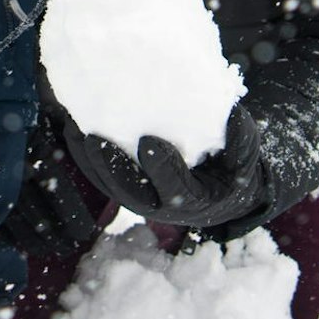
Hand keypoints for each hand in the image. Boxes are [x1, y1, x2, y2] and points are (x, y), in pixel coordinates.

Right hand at [0, 116, 103, 257]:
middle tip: (70, 247)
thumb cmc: (17, 97)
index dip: (75, 220)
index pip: (62, 198)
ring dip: (34, 242)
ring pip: (16, 225)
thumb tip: (92, 156)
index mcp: (37, 153)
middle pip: (41, 218)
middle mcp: (14, 172)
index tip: (86, 233)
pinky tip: (15, 243)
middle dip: (58, 237)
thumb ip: (68, 136)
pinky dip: (5, 236)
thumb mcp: (49, 111)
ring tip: (48, 250)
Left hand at [62, 106, 269, 230]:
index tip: (149, 141)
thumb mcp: (245, 155)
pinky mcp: (128, 184)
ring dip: (89, 160)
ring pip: (110, 185)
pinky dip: (85, 154)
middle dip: (110, 167)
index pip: (175, 189)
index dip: (162, 168)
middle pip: (131, 193)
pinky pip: (102, 174)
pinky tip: (72, 127)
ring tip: (73, 128)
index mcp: (196, 201)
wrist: (223, 188)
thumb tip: (232, 113)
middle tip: (94, 139)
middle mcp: (163, 205)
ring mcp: (142, 196)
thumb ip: (240, 138)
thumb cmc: (235, 168)